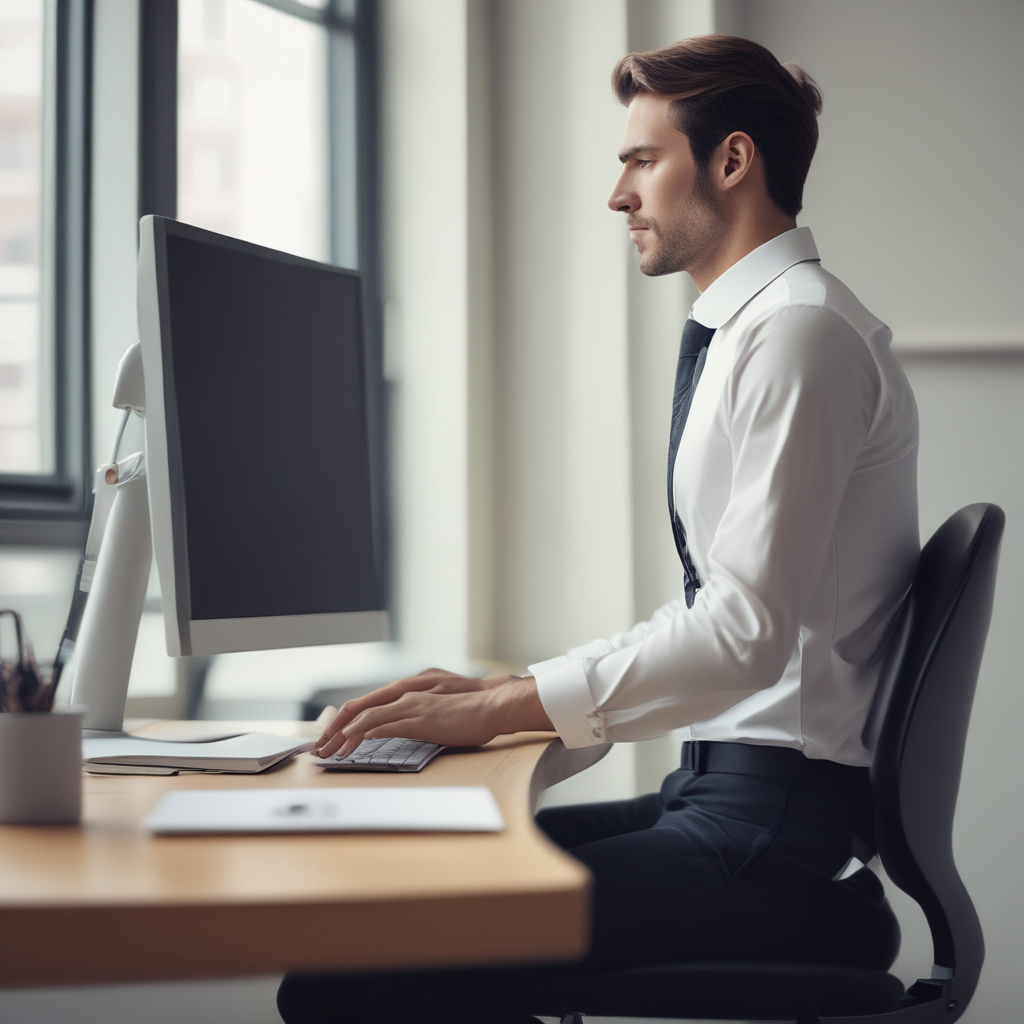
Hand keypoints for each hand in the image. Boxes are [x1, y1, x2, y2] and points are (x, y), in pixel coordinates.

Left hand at [312, 670, 552, 758]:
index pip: (367, 707)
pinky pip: (382, 726)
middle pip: (359, 710)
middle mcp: (405, 697)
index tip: (331, 740)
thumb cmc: (469, 716)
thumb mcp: (437, 717)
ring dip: (343, 737)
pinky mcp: (418, 720)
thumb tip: (404, 734)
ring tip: (329, 753)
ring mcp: (410, 707)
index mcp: (408, 695)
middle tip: (320, 749)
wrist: (490, 708)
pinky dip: (362, 735)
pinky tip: (351, 745)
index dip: (345, 724)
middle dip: (335, 731)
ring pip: (366, 718)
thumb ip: (418, 721)